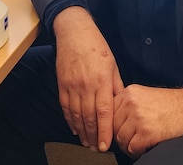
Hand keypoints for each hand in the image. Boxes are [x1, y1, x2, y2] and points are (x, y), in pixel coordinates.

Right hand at [53, 7, 123, 151]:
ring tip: (87, 143)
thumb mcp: (112, 65)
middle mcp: (86, 85)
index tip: (105, 145)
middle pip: (89, 117)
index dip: (104, 131)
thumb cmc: (96, 47)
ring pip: (76, 115)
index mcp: (101, 81)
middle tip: (97, 149)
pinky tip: (75, 128)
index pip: (104, 112)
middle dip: (93, 136)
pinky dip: (70, 120)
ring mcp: (72, 85)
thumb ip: (116, 87)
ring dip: (82, 132)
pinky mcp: (62, 84)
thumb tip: (120, 105)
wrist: (74, 32)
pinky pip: (65, 107)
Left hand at [113, 84, 182, 158]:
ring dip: (127, 145)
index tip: (115, 130)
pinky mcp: (147, 133)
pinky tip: (143, 148)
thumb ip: (127, 103)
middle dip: (119, 136)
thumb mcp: (144, 95)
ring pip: (121, 139)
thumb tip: (113, 118)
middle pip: (113, 126)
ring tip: (137, 145)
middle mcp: (131, 103)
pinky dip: (136, 152)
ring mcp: (138, 118)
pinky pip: (132, 148)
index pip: (109, 111)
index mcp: (129, 92)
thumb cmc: (171, 103)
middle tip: (128, 140)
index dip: (112, 124)